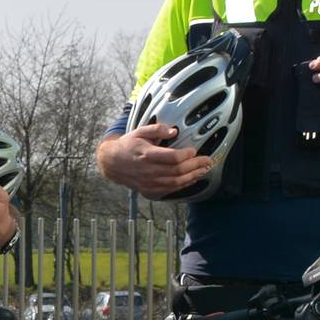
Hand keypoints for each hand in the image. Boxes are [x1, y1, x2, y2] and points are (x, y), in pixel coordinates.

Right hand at [98, 123, 213, 197]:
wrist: (112, 163)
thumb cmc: (128, 145)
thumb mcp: (140, 131)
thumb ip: (157, 129)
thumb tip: (174, 131)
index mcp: (146, 154)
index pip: (171, 157)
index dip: (185, 155)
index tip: (194, 150)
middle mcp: (148, 170)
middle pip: (176, 171)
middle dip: (195, 166)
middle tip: (207, 161)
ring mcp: (148, 182)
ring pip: (175, 182)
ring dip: (192, 177)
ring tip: (204, 170)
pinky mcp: (149, 190)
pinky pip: (169, 190)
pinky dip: (182, 185)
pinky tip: (191, 179)